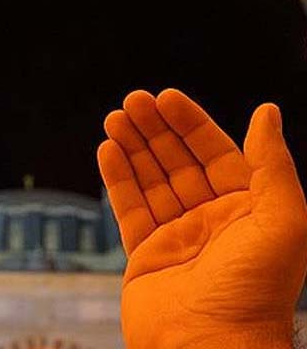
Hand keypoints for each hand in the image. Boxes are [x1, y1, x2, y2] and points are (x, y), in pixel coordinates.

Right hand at [97, 89, 306, 347]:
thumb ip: (271, 165)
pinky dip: (117, 180)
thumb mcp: (281, 221)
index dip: (190, 124)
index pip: (215, 154)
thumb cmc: (255, 291)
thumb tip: (267, 112)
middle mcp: (210, 219)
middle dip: (154, 130)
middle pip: (176, 162)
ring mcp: (175, 237)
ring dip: (132, 148)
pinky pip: (129, 209)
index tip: (166, 98)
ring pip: (149, 181)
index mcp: (245, 210)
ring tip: (114, 118)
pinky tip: (107, 152)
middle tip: (131, 101)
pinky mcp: (145, 255)